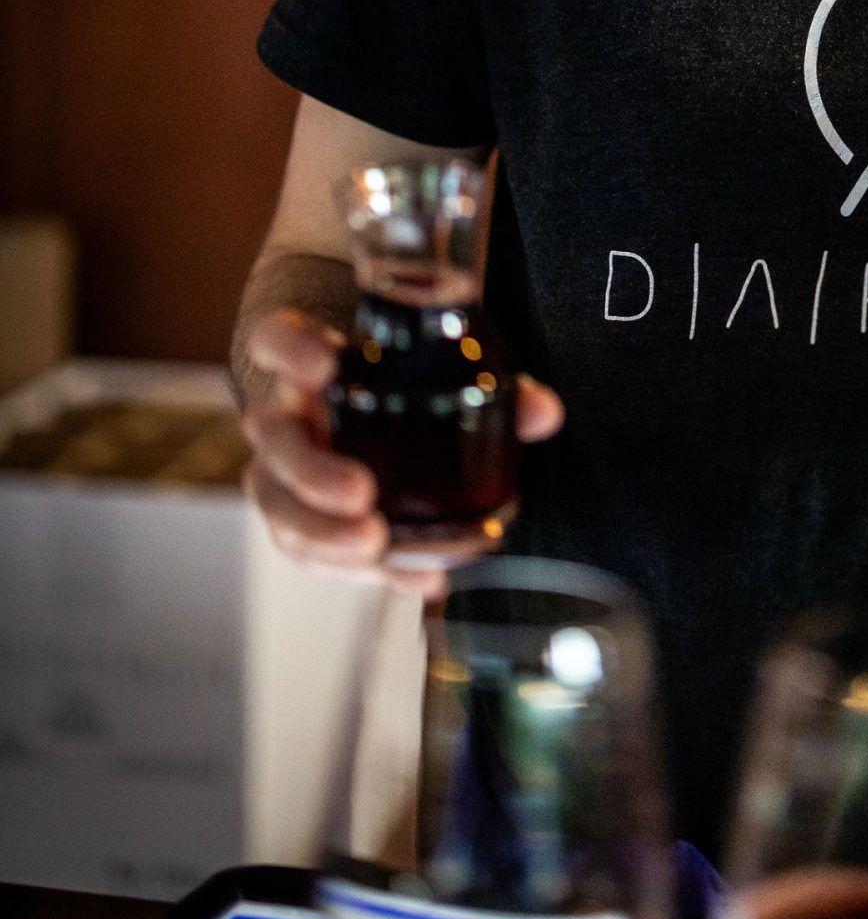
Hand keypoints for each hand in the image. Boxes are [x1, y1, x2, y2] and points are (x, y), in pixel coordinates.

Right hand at [239, 307, 564, 601]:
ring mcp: (285, 473)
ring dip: (322, 533)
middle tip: (361, 493)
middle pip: (274, 439)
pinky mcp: (300, 522)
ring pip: (278, 504)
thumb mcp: (445, 375)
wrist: (359, 419)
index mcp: (313, 364)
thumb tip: (542, 413)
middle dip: (312, 472)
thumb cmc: (402, 387)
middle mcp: (287, 416)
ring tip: (375, 546)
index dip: (290, 350)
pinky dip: (362, 571)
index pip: (276, 339)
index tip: (324, 365)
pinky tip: (416, 578)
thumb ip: (496, 386)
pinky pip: (310, 551)